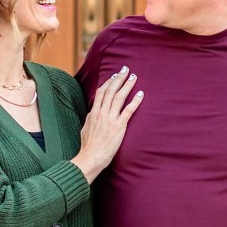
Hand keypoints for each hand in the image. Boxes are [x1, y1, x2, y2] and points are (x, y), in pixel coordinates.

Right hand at [72, 67, 143, 183]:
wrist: (91, 157)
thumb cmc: (88, 146)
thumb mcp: (85, 129)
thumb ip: (90, 119)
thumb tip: (92, 112)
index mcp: (93, 113)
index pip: (101, 92)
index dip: (108, 82)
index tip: (114, 76)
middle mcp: (102, 113)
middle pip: (111, 90)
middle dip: (119, 78)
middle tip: (125, 69)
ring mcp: (110, 119)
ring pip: (119, 97)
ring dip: (127, 85)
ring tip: (134, 77)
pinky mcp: (119, 126)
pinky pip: (128, 110)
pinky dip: (135, 101)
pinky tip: (141, 94)